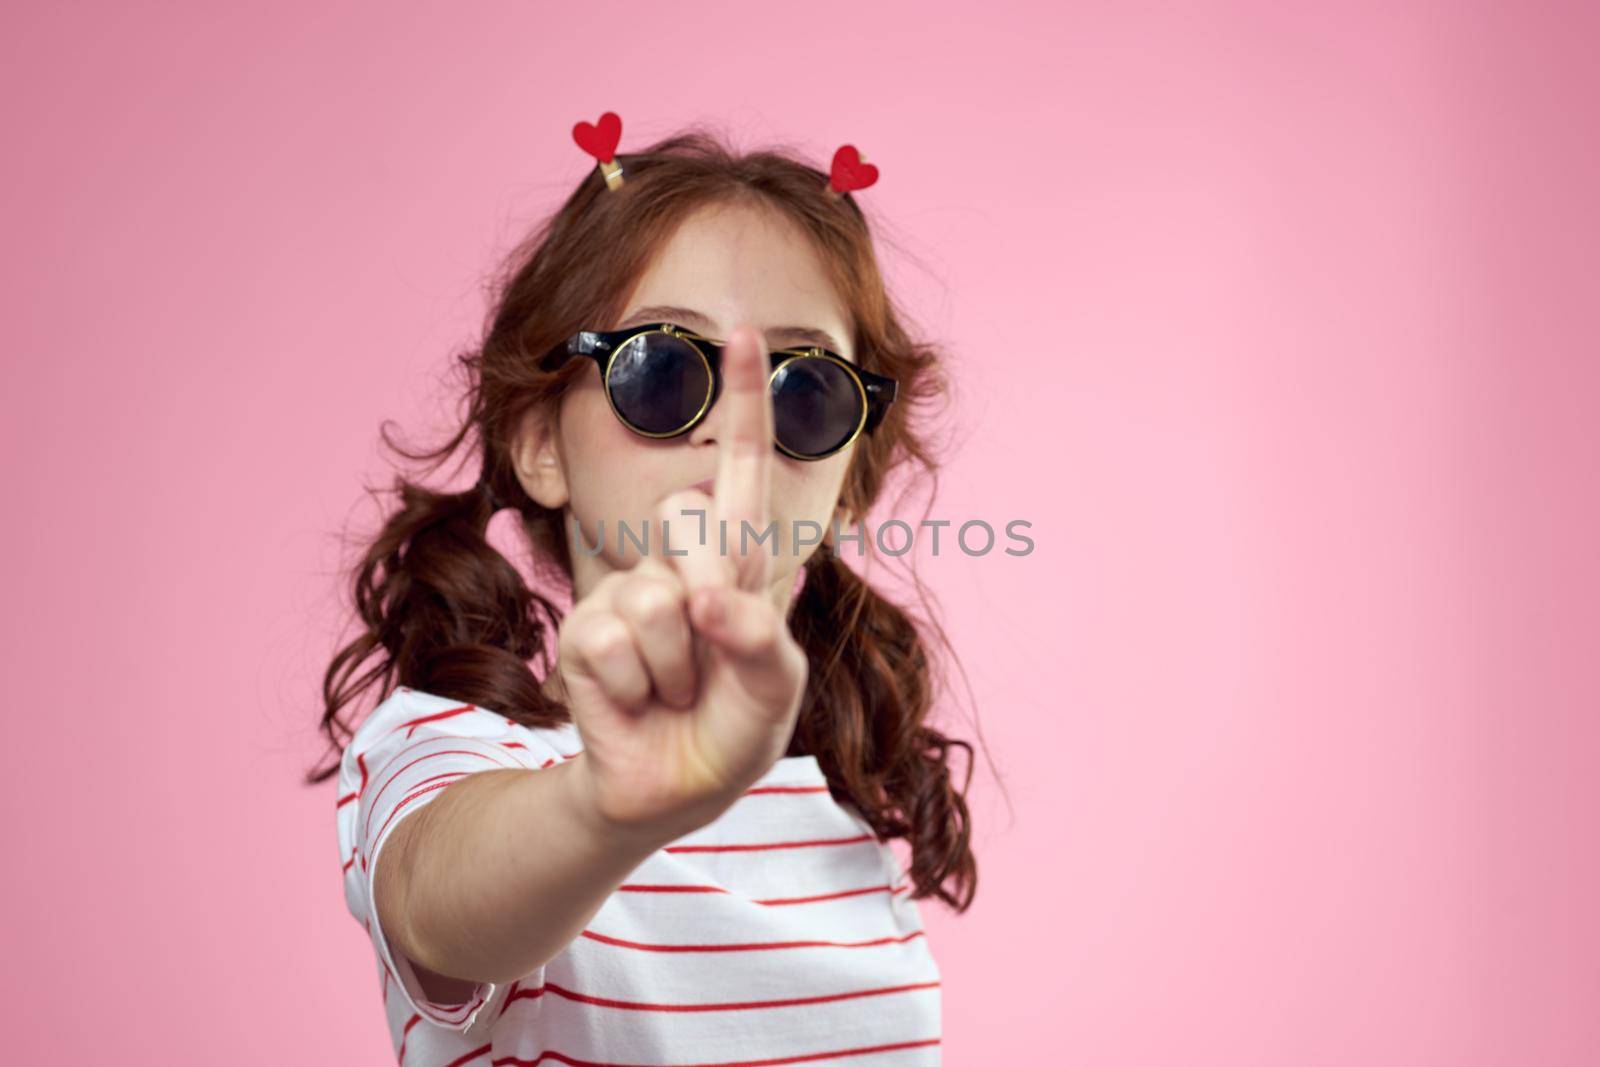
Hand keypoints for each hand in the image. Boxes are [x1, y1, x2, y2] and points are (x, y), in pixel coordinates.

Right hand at [555, 324, 808, 838]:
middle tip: (708, 661)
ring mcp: (628, 590)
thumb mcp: (774, 691)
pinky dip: (637, 687)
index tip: (742, 335)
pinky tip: (638, 702)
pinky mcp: (584, 627)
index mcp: (737, 564)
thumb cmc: (732, 729)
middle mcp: (681, 564)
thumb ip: (759, 641)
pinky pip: (615, 639)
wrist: (669, 789)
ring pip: (658, 598)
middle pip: (692, 518)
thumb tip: (704, 599)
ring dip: (677, 668)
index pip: (741, 470)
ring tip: (675, 691)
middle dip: (712, 597)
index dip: (744, 402)